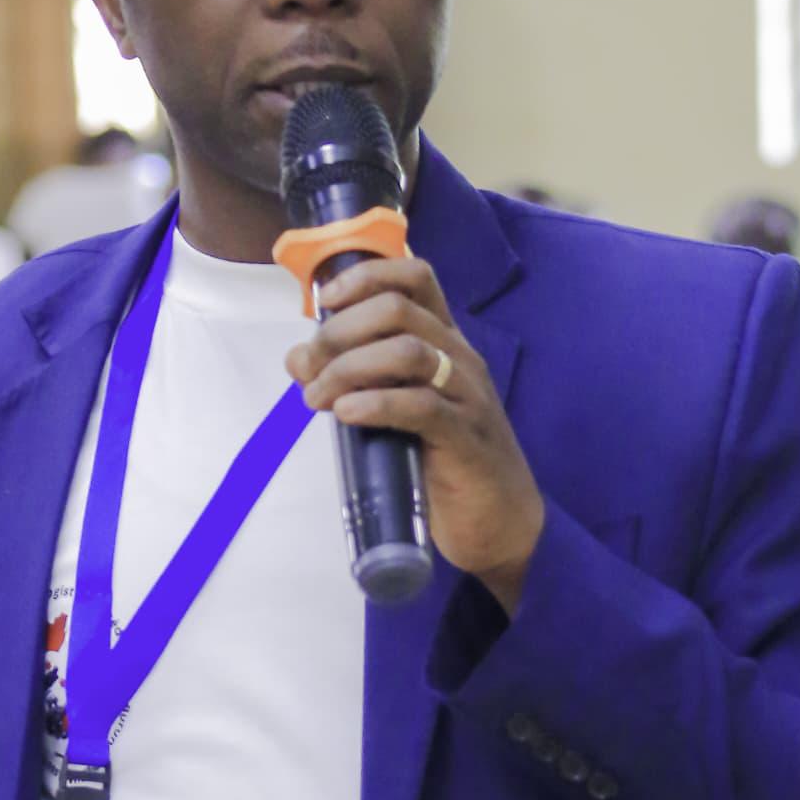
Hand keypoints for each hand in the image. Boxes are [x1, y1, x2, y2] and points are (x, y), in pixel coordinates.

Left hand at [286, 255, 544, 611]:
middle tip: (310, 367)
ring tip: (317, 397)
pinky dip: (376, 404)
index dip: (366, 276)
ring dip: (349, 368)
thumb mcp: (394, 411)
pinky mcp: (466, 438)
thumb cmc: (444, 461)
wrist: (500, 523)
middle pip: (399, 309)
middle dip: (341, 330)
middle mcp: (459, 358)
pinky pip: (421, 406)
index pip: (415, 277)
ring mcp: (468, 395)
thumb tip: (298, 358)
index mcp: (445, 342)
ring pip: (408, 352)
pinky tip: (346, 414)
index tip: (326, 300)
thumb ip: (353, 380)